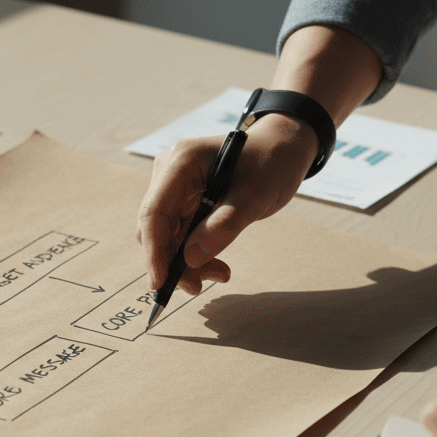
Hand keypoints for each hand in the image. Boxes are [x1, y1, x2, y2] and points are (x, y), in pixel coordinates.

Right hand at [136, 113, 316, 294]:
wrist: (283, 150)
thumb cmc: (272, 164)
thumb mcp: (254, 196)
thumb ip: (224, 226)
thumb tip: (190, 259)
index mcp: (181, 162)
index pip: (154, 212)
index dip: (154, 250)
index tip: (160, 282)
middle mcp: (169, 173)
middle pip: (156, 227)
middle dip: (173, 261)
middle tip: (199, 286)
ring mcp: (175, 187)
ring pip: (166, 236)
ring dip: (186, 261)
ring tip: (220, 274)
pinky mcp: (184, 200)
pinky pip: (180, 235)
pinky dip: (194, 253)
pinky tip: (216, 265)